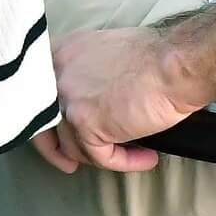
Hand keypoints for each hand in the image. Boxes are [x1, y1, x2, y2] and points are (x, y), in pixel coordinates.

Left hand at [33, 26, 206, 174]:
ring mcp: (68, 99)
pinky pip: (100, 157)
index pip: (41, 92)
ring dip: (102, 155)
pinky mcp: (86, 124)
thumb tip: (91, 99)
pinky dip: (124, 163)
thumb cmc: (156, 56)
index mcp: (61, 52)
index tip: (59, 133)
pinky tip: (145, 158)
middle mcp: (57, 73)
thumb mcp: (107, 53)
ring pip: (73, 145)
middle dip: (56, 148)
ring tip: (133, 153)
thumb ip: (88, 73)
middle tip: (70, 162)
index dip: (49, 116)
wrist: (175, 64)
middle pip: (46, 121)